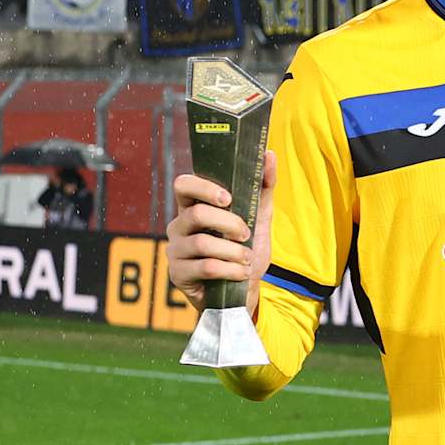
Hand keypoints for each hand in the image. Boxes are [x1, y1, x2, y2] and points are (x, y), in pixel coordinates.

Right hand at [165, 150, 275, 313]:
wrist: (244, 291)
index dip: (203, 187)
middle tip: (246, 233)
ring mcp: (175, 250)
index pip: (183, 185)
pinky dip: (230, 270)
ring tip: (247, 259)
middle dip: (228, 223)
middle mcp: (179, 225)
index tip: (228, 198)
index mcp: (194, 206)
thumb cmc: (246, 251)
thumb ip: (263, 187)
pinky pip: (205, 267)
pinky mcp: (178, 274)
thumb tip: (268, 153)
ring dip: (233, 251)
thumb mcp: (259, 218)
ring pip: (203, 243)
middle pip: (196, 214)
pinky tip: (240, 273)